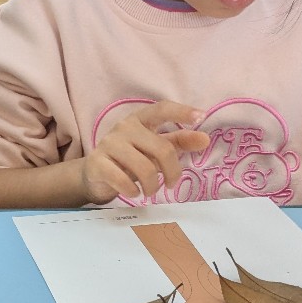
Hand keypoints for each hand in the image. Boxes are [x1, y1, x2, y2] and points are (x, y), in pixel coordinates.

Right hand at [80, 101, 208, 204]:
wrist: (97, 173)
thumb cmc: (131, 157)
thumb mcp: (155, 148)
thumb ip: (179, 142)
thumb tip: (205, 139)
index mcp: (141, 119)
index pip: (162, 109)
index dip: (181, 112)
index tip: (201, 117)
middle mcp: (124, 127)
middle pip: (161, 148)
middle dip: (172, 172)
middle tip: (170, 184)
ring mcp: (109, 143)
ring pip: (143, 167)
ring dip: (152, 186)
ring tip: (150, 191)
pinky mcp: (97, 162)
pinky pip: (121, 179)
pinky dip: (132, 191)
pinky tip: (133, 193)